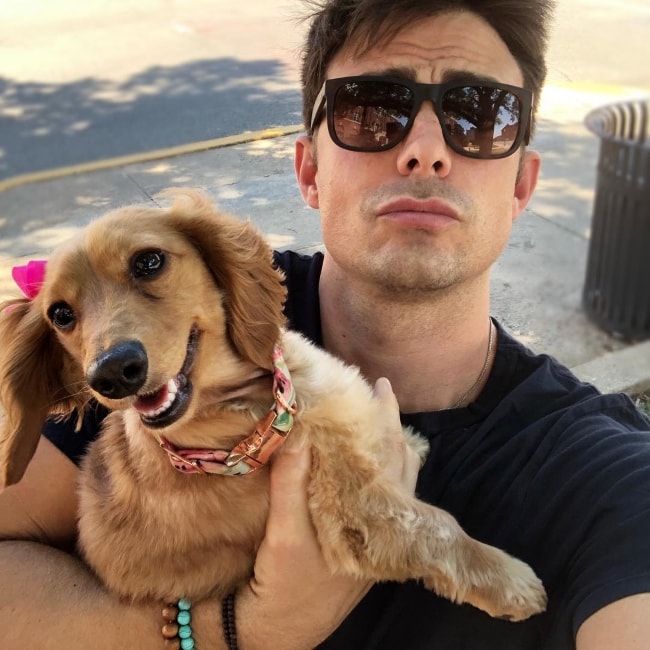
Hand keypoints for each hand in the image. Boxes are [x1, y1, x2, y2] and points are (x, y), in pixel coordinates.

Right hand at [236, 378, 419, 649]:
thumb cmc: (287, 584)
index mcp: (374, 520)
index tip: (381, 386)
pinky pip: (373, 497)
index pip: (392, 458)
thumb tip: (300, 430)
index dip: (387, 421)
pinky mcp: (356, 544)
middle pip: (398, 466)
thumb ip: (291, 482)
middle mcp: (380, 526)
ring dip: (385, 449)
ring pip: (390, 483)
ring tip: (374, 420)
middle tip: (379, 391)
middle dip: (391, 427)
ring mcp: (370, 536)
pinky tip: (355, 463)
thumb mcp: (285, 533)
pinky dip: (370, 471)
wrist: (279, 632)